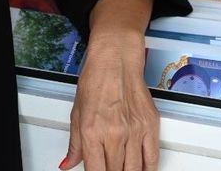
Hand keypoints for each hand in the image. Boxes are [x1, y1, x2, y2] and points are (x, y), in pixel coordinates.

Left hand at [61, 0, 158, 170]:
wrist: (116, 59)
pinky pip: (152, 158)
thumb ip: (75, 144)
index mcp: (92, 132)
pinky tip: (141, 170)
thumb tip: (68, 163)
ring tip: (122, 169)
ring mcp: (135, 131)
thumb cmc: (96, 80)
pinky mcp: (150, 125)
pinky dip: (147, 169)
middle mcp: (114, 134)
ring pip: (134, 170)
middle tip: (109, 169)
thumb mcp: (77, 113)